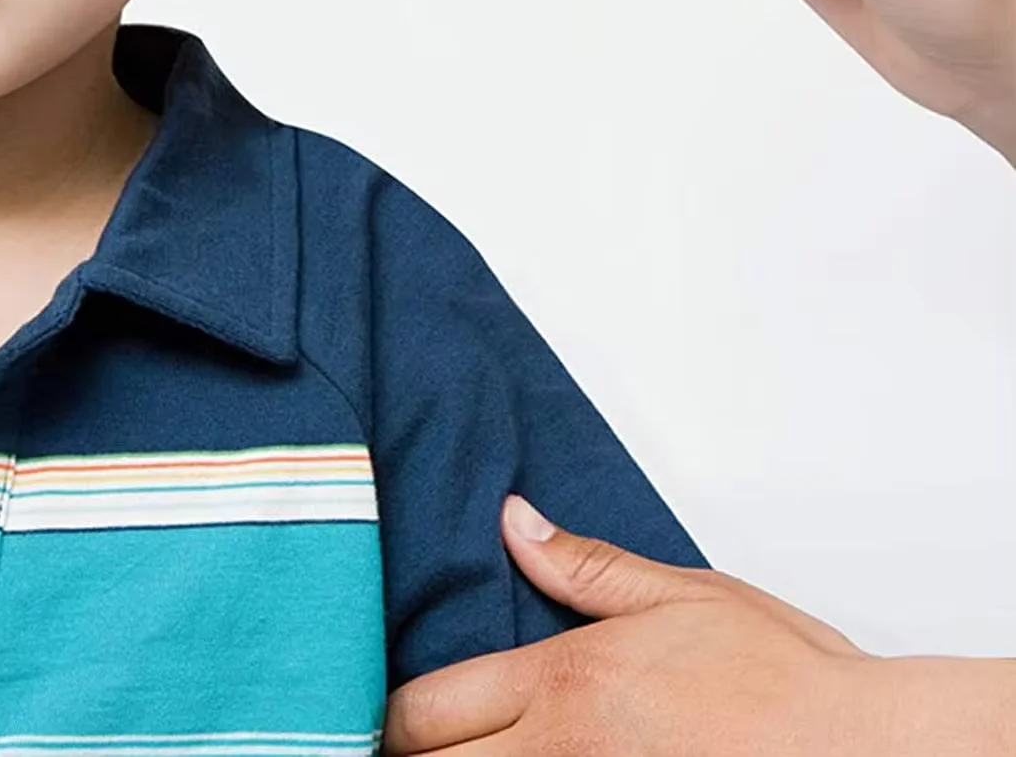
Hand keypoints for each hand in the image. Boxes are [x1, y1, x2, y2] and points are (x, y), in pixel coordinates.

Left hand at [383, 497, 1015, 756]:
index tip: (382, 712)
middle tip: (408, 741)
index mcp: (565, 683)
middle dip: (413, 756)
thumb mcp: (682, 595)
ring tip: (458, 754)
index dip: (389, 717)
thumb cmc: (785, 677)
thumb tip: (513, 518)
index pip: (428, 712)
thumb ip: (583, 565)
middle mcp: (562, 754)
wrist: (868, 751)